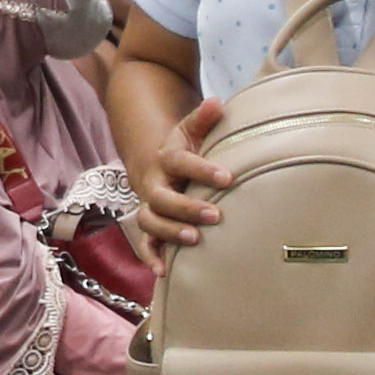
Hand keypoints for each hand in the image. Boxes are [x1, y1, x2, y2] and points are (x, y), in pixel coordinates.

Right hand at [135, 95, 237, 251]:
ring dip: (170, 232)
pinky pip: (146, 244)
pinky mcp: (151, 227)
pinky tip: (164, 272)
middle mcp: (154, 184)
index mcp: (167, 159)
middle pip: (163, 198)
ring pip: (151, 221)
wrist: (157, 167)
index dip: (203, 170)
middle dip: (187, 207)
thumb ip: (204, 119)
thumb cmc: (185, 150)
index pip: (182, 163)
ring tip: (195, 240)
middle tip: (215, 214)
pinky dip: (151, 257)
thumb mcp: (192, 131)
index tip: (228, 177)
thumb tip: (217, 102)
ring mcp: (150, 207)